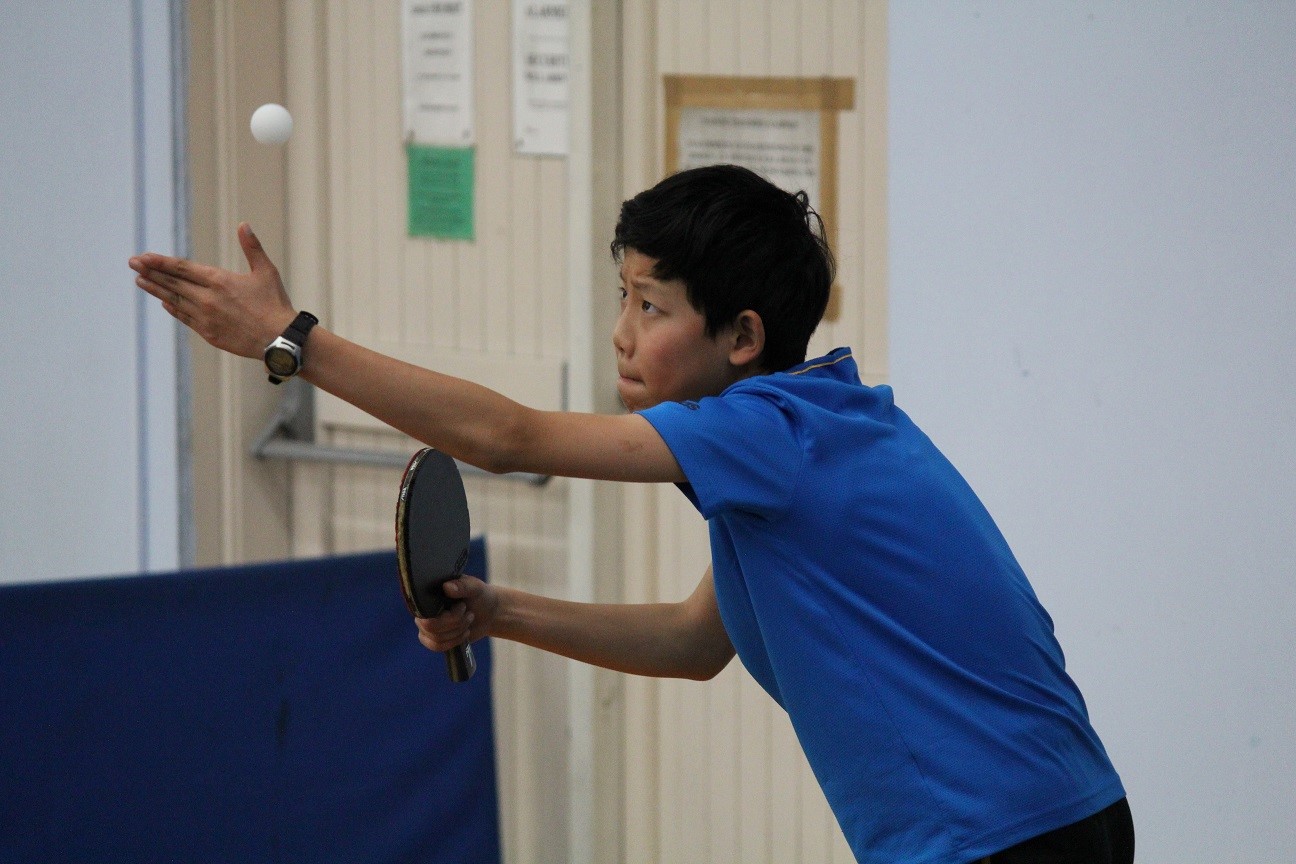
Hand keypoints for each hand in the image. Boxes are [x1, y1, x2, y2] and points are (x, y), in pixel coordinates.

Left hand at [129, 222, 296, 358]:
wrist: (279, 339)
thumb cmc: (275, 304)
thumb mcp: (266, 271)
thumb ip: (252, 247)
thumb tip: (243, 224)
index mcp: (219, 280)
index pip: (182, 268)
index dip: (160, 262)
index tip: (142, 257)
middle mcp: (207, 298)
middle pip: (172, 282)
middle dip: (151, 272)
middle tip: (132, 264)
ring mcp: (205, 317)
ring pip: (174, 300)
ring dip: (156, 289)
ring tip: (140, 281)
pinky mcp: (208, 333)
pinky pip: (184, 318)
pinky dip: (172, 308)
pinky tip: (163, 301)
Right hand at [415, 576, 497, 651]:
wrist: (488, 612)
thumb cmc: (479, 596)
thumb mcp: (475, 587)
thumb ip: (463, 585)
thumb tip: (446, 587)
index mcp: (430, 594)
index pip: (425, 611)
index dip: (446, 615)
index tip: (463, 606)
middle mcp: (424, 609)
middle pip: (430, 627)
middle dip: (455, 623)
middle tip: (469, 614)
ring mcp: (426, 625)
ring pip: (435, 638)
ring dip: (457, 632)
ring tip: (468, 620)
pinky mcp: (433, 638)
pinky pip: (436, 646)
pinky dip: (453, 642)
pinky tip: (464, 634)